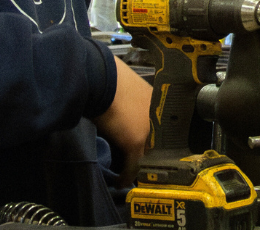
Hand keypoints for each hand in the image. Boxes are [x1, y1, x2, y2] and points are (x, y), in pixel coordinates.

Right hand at [94, 56, 151, 184]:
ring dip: (137, 166)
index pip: (160, 130)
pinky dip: (125, 176)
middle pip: (156, 144)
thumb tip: (127, 112)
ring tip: (130, 174)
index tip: (145, 151)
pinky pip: (132, 166)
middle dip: (148, 156)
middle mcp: (158, 117)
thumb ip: (134, 102)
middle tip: (137, 165)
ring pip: (146, 157)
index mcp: (158, 103)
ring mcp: (149, 130)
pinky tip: (120, 181)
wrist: (99, 77)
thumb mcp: (128, 90)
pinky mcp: (135, 143)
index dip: (152, 142)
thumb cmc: (108, 77)